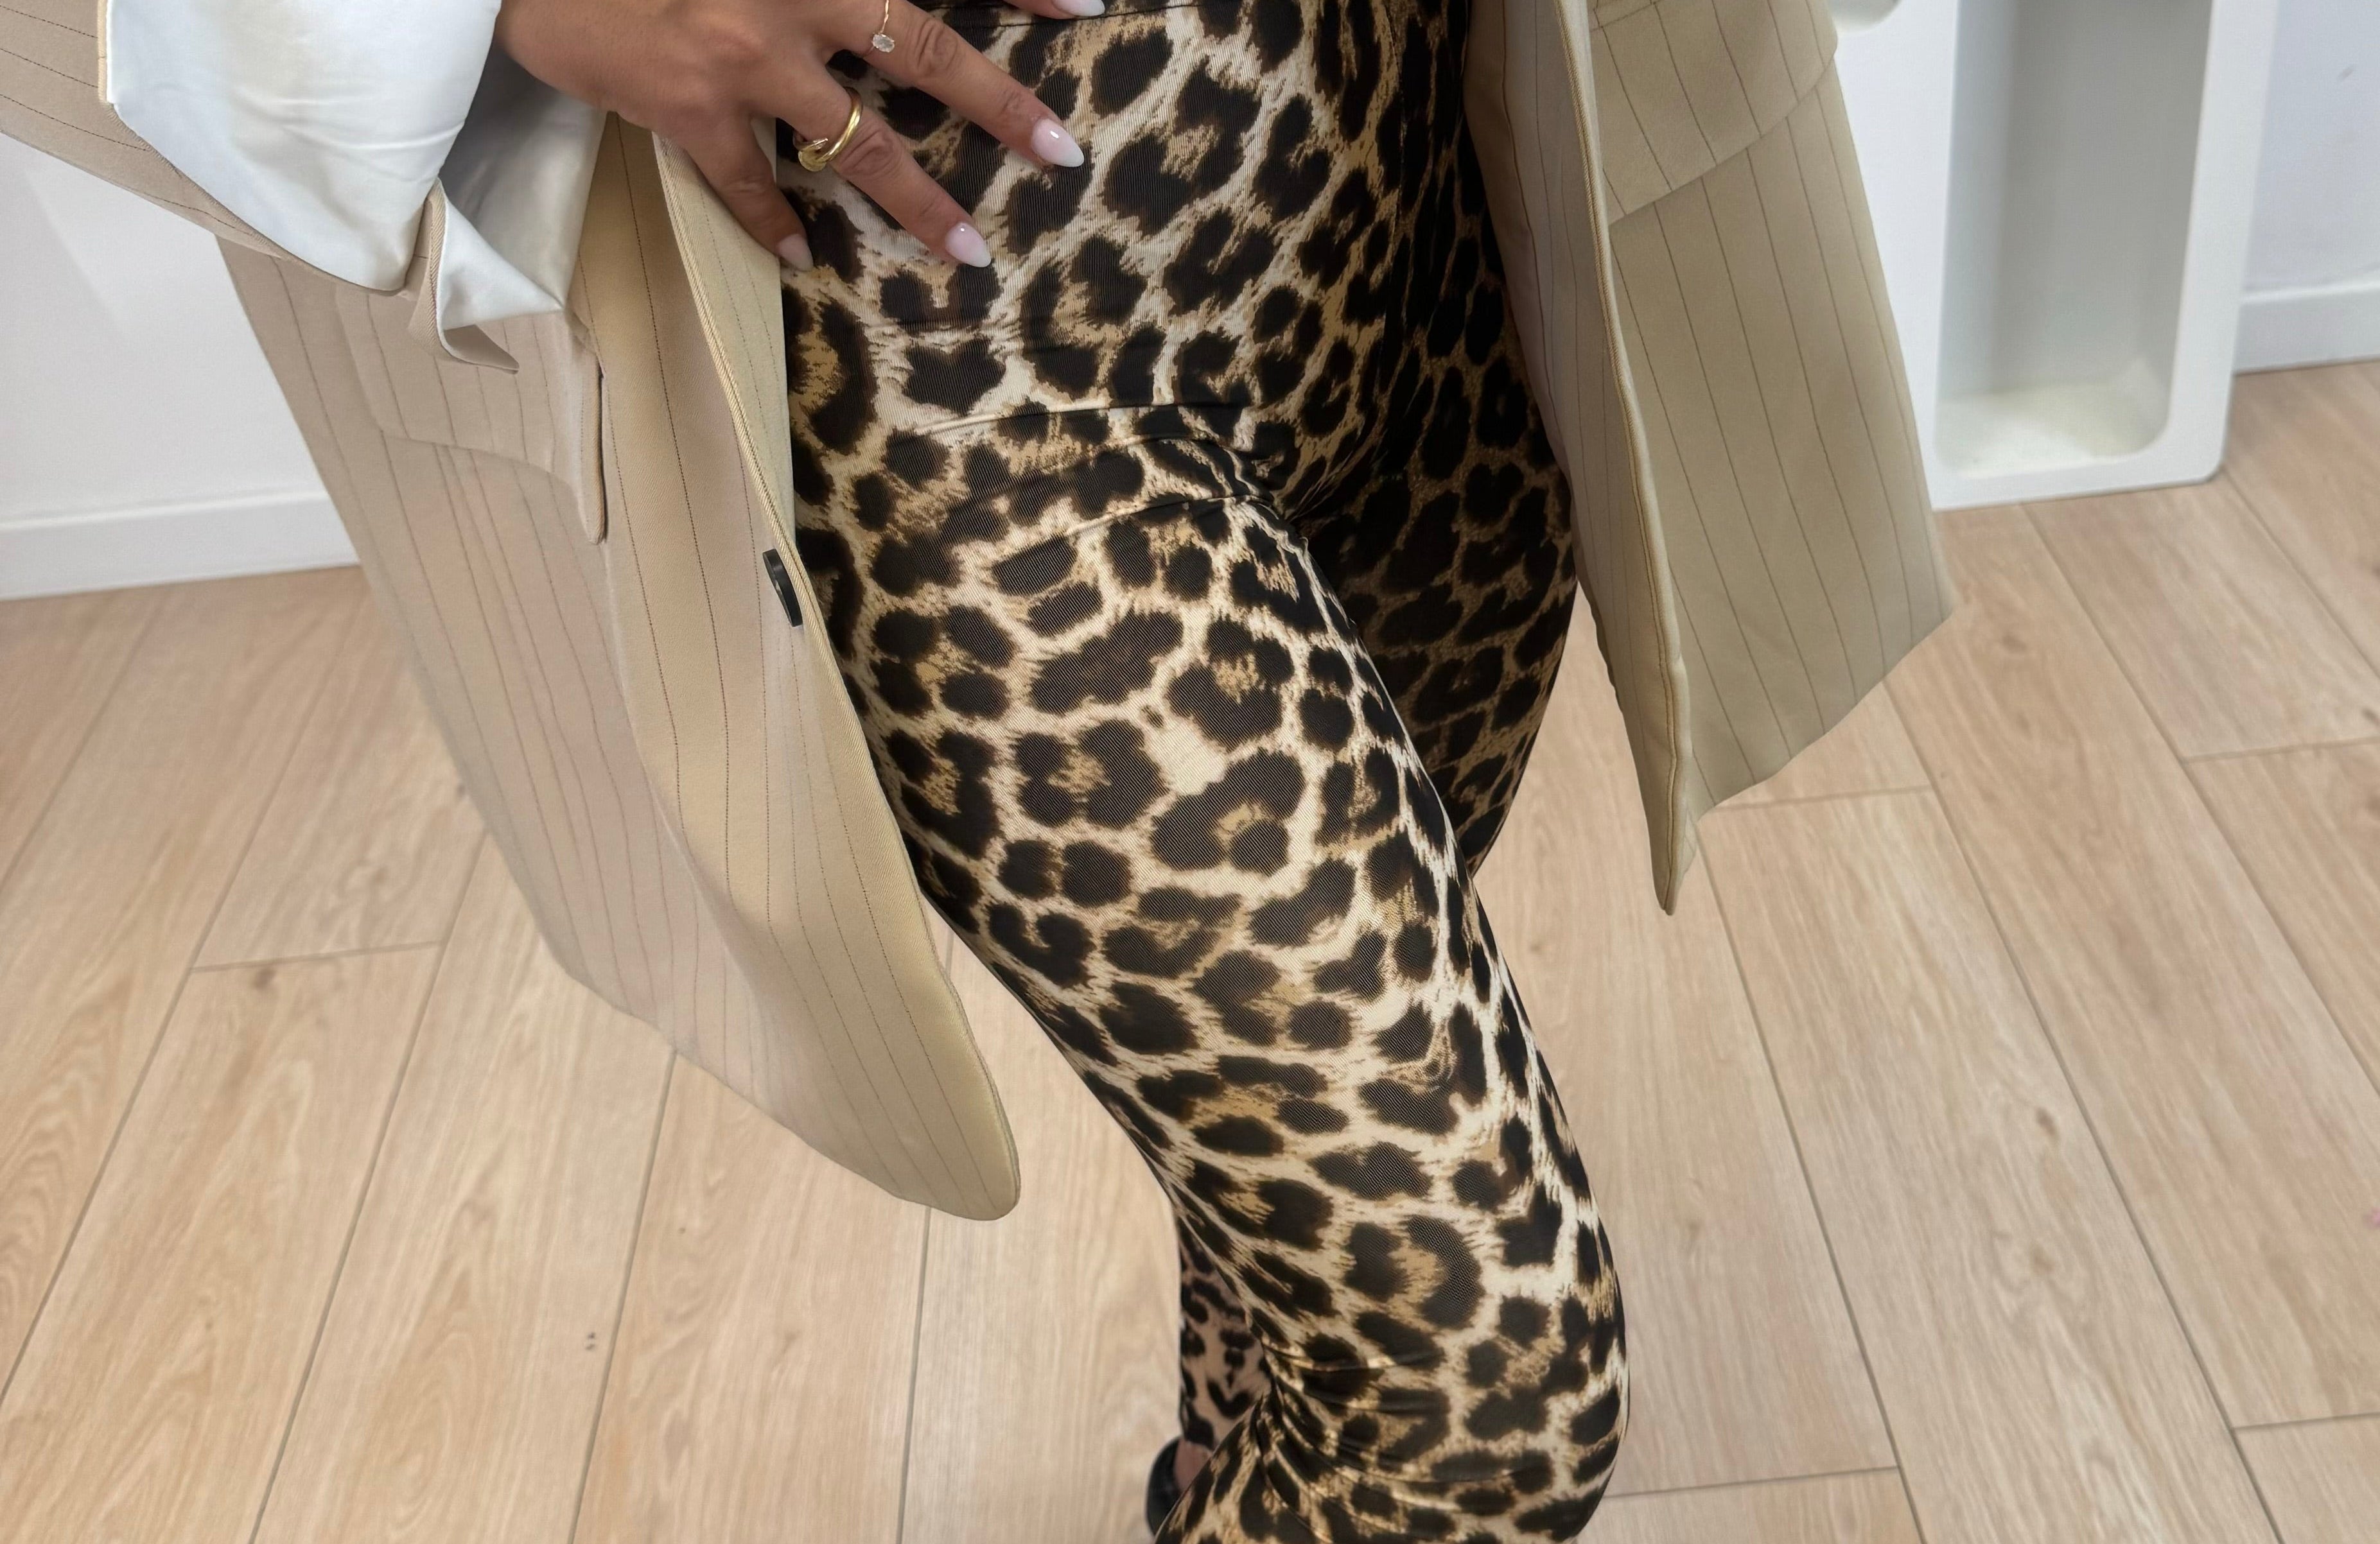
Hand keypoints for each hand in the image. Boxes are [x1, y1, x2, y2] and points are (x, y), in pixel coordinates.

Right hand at [494, 0, 1092, 268]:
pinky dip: (775, 222)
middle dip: (999, 104)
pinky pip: (746, 182)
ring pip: (854, 139)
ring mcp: (740, 54)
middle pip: (921, 48)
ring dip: (917, 200)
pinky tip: (804, 257)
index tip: (1084, 5)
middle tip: (1062, 152)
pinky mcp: (685, 106)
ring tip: (968, 250)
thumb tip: (883, 13)